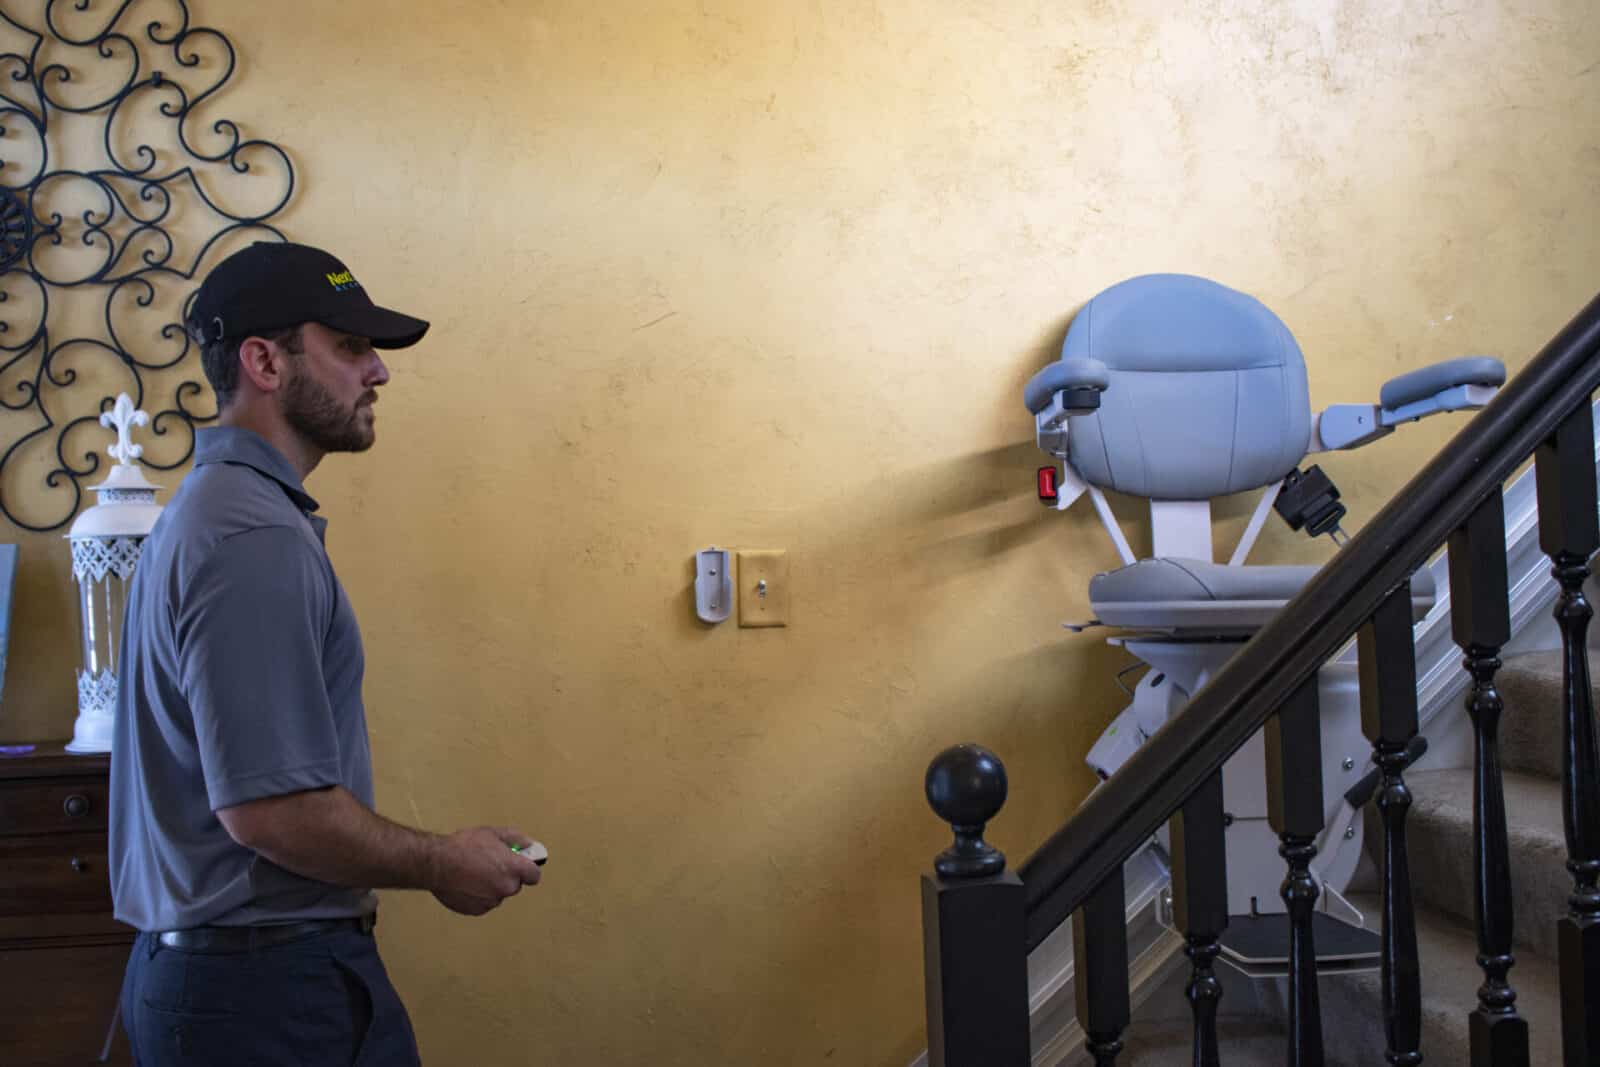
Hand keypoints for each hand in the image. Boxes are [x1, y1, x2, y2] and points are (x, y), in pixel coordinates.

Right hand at [427, 826, 542, 915]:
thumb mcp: (493, 833)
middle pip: (514, 885)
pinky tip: (466, 884)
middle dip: (506, 876)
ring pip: (498, 894)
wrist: (437, 864)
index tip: (519, 864)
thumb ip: (516, 839)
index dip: (527, 869)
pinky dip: (478, 896)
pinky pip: (484, 903)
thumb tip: (530, 845)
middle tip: (489, 865)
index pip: (534, 875)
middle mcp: (506, 888)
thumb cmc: (464, 846)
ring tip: (473, 873)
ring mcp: (492, 901)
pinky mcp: (477, 910)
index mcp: (514, 869)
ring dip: (491, 887)